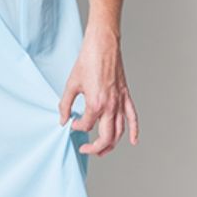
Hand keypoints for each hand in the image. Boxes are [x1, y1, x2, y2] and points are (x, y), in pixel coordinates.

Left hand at [59, 27, 138, 155]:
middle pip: (106, 137)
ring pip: (119, 131)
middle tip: (85, 149)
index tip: (71, 122)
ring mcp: (120, 102)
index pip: (86, 125)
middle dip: (95, 147)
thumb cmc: (87, 61)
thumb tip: (62, 119)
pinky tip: (133, 141)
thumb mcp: (71, 84)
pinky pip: (133, 117)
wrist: (103, 45)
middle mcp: (110, 106)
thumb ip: (65, 105)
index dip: (76, 127)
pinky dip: (134, 130)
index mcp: (95, 104)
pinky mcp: (126, 96)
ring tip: (103, 151)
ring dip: (112, 144)